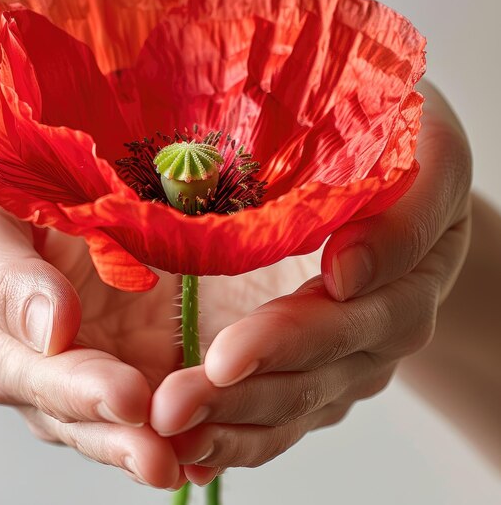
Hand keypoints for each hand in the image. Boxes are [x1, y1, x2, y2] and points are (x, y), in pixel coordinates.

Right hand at [0, 168, 186, 488]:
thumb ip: (5, 280)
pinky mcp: (142, 342)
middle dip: (124, 438)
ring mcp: (101, 357)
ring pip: (127, 415)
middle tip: (163, 459)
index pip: (37, 377)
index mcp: (0, 343)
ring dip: (162, 436)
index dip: (81, 390)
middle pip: (84, 416)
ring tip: (197, 456)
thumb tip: (51, 331)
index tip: (124, 397)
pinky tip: (220, 420)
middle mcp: (52, 366)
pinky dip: (193, 404)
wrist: (13, 198)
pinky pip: (166, 380)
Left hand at [149, 79, 471, 484]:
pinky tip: (185, 455)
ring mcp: (346, 355)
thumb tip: (349, 271)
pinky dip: (232, 436)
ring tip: (167, 435)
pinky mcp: (312, 365)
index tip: (230, 352)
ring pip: (291, 405)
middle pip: (313, 374)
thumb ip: (404, 212)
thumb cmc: (406, 143)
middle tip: (175, 403)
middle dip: (241, 391)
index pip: (351, 318)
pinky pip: (277, 414)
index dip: (291, 337)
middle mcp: (379, 328)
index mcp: (410, 274)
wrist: (404, 173)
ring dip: (227, 425)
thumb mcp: (430, 155)